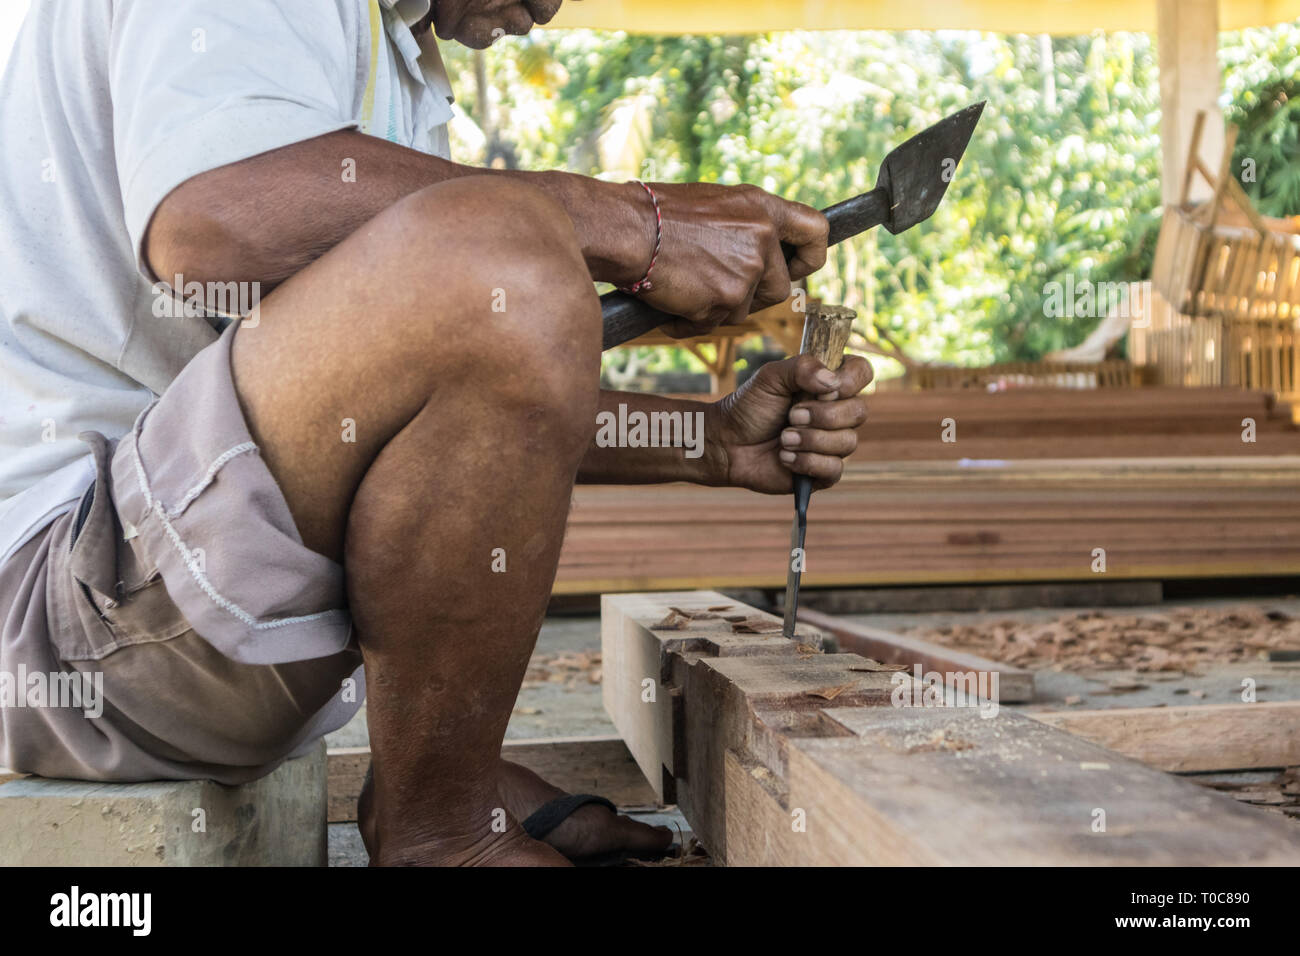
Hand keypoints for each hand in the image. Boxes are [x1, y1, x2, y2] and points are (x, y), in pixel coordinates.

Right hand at [620, 182, 827, 337]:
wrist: (627, 230)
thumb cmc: (659, 214)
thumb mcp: (715, 204)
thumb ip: (747, 225)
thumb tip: (764, 248)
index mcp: (762, 208)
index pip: (816, 232)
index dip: (810, 257)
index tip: (798, 267)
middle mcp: (762, 238)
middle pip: (781, 288)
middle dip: (753, 296)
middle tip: (718, 286)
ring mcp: (747, 271)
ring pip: (745, 310)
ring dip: (718, 307)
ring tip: (686, 286)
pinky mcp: (726, 299)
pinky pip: (715, 323)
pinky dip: (692, 320)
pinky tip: (672, 300)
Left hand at [704, 353, 872, 494]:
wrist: (727, 442)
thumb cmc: (750, 406)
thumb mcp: (770, 376)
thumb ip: (801, 367)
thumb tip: (831, 382)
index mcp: (829, 385)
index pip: (862, 373)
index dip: (851, 380)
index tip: (825, 387)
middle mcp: (837, 413)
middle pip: (859, 411)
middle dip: (822, 415)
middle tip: (791, 415)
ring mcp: (832, 443)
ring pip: (848, 442)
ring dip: (810, 440)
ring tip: (783, 438)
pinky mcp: (823, 472)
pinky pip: (834, 469)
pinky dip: (806, 462)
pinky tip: (784, 457)